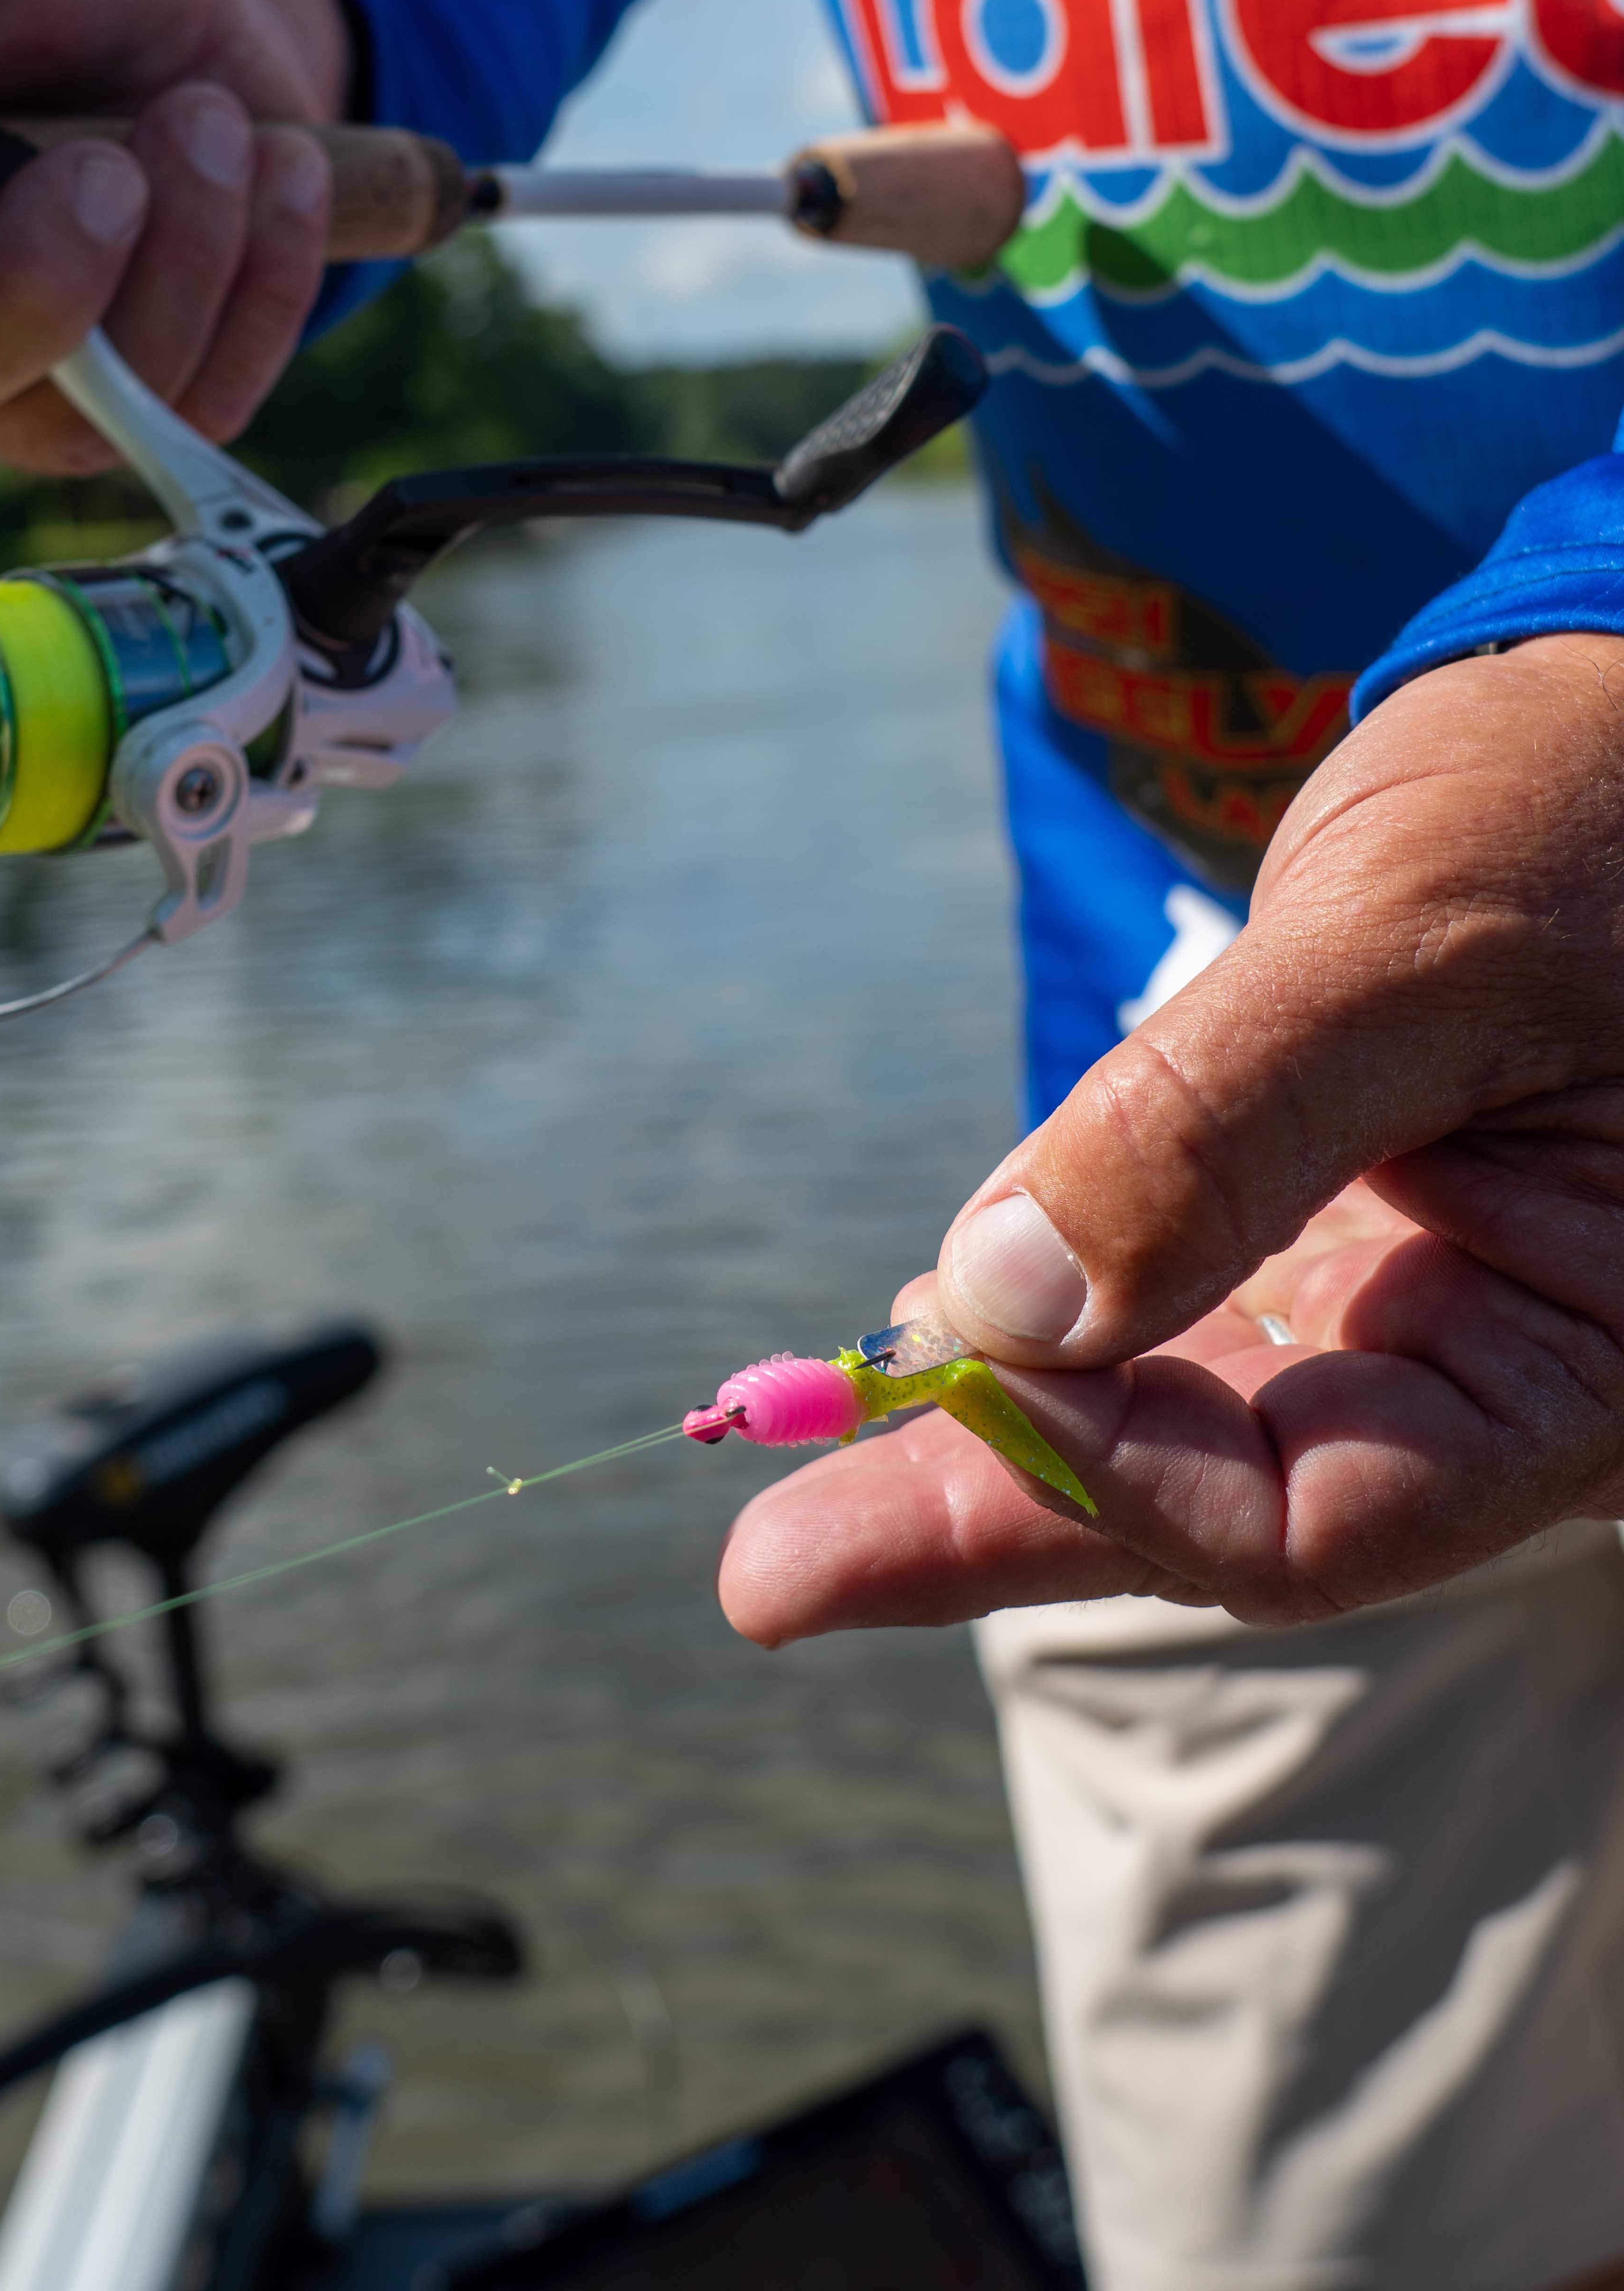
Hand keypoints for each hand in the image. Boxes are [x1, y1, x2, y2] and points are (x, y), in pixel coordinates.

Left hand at [721, 631, 1623, 1640]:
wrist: (1623, 737)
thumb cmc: (1589, 814)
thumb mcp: (1417, 949)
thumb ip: (1220, 1128)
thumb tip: (1001, 1304)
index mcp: (1583, 1366)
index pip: (1317, 1513)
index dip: (1110, 1471)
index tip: (940, 1381)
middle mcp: (1489, 1377)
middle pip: (1209, 1500)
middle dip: (987, 1516)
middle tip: (771, 1572)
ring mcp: (1402, 1315)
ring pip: (1168, 1426)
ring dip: (985, 1441)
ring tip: (797, 1468)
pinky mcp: (1329, 1242)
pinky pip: (1169, 1320)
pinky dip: (1043, 1328)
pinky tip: (922, 1340)